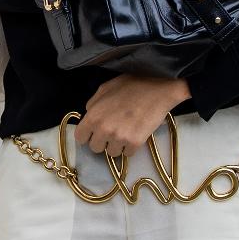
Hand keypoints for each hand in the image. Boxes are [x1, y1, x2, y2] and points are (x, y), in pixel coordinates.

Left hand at [74, 74, 189, 155]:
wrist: (158, 91)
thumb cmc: (132, 86)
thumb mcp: (106, 88)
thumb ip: (93, 103)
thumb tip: (88, 114)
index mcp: (93, 115)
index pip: (80, 137)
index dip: (86, 136)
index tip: (93, 134)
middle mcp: (103, 129)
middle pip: (95, 148)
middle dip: (102, 141)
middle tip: (112, 132)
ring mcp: (119, 137)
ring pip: (112, 153)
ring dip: (117, 146)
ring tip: (125, 133)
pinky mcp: (135, 143)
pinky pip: (127, 154)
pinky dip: (130, 147)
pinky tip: (135, 135)